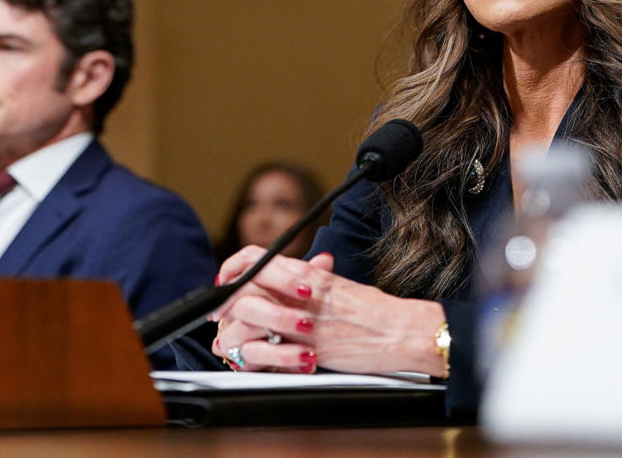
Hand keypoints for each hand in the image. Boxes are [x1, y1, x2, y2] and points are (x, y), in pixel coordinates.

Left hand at [210, 246, 446, 376]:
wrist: (402, 331)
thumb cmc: (375, 310)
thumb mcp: (338, 284)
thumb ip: (310, 279)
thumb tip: (288, 276)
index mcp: (309, 273)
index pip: (255, 259)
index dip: (232, 270)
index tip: (224, 285)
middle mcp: (303, 293)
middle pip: (244, 288)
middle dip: (225, 305)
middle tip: (220, 318)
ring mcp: (305, 322)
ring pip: (249, 319)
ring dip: (235, 333)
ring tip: (233, 343)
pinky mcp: (311, 350)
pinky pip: (269, 352)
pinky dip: (254, 359)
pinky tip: (254, 362)